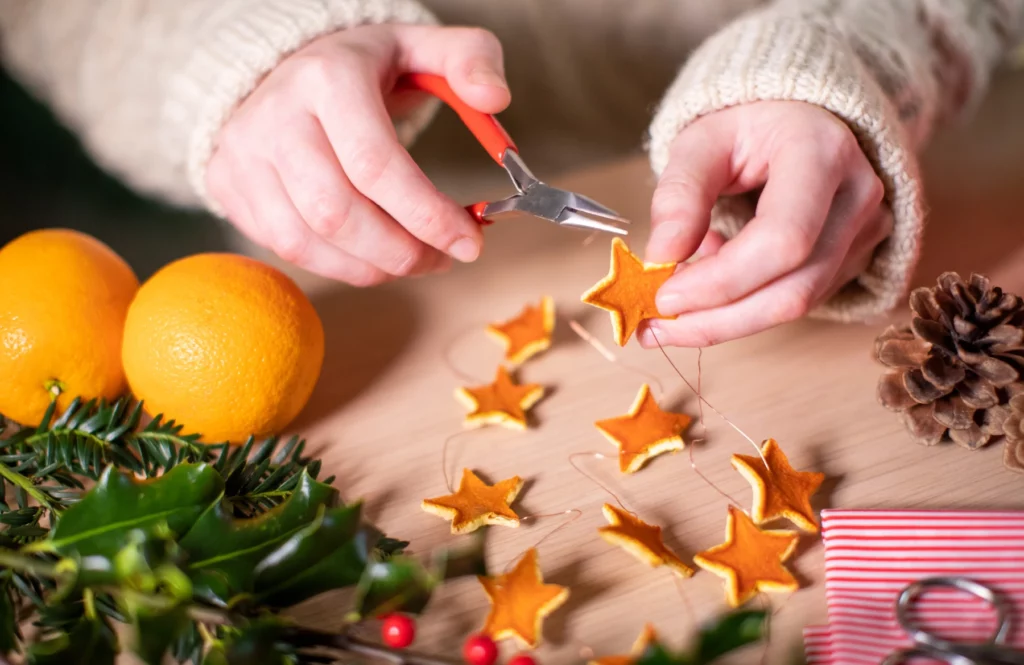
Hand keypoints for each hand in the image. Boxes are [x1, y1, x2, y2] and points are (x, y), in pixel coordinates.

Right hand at [206, 24, 509, 284]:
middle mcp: (277, 117)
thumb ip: (472, 60)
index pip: (376, 164)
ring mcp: (246, 156)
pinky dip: (340, 267)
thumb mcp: (421, 46)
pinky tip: (374, 257)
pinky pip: (287, 250)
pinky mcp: (231, 188)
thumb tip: (496, 98)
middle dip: (402, 251)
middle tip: (443, 258)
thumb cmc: (364, 67)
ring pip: (308, 241)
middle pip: (337, 212)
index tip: (469, 241)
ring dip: (374, 267)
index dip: (427, 215)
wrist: (282, 66)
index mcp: (328, 78)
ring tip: (414, 259)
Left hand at [641, 101, 890, 346]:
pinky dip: (744, 310)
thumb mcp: (700, 141)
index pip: (782, 238)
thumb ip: (679, 194)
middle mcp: (856, 196)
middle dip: (718, 319)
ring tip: (670, 316)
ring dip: (726, 322)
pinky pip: (797, 301)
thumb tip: (661, 257)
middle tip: (656, 326)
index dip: (722, 280)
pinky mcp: (853, 260)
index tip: (663, 295)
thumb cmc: (747, 127)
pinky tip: (706, 294)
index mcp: (822, 153)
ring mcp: (864, 232)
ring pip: (797, 305)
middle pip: (795, 287)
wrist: (797, 121)